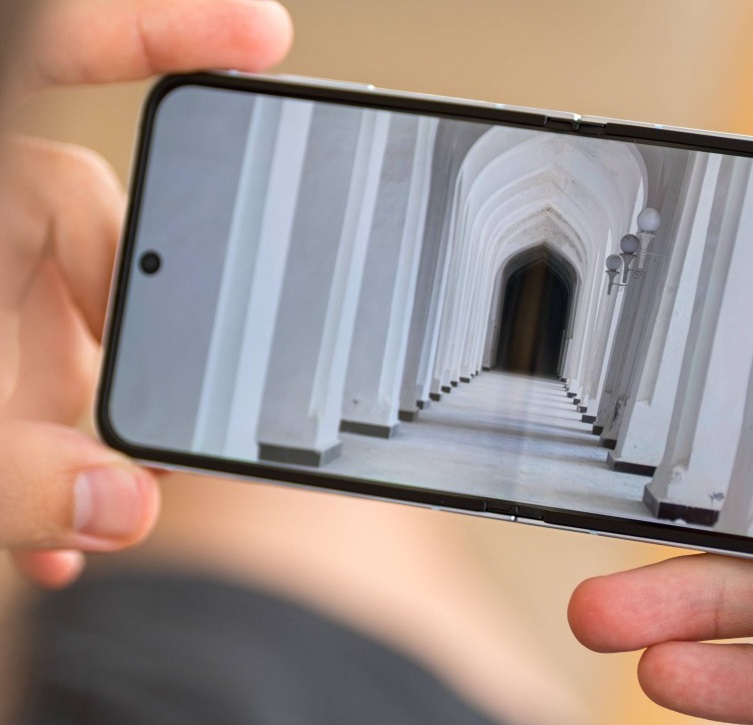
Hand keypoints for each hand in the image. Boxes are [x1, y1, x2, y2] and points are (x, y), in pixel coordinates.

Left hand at [0, 0, 291, 587]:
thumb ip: (9, 472)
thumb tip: (124, 506)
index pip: (65, 53)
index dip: (166, 29)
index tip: (261, 38)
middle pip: (97, 234)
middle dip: (141, 344)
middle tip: (160, 441)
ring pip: (60, 312)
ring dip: (83, 416)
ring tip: (86, 513)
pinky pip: (28, 356)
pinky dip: (50, 434)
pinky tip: (57, 519)